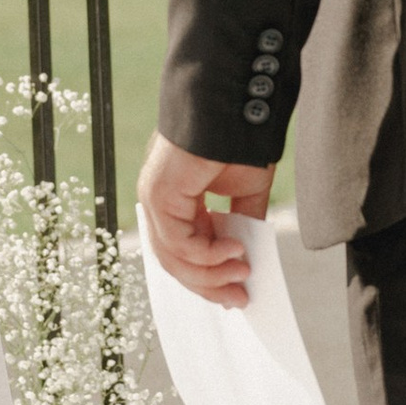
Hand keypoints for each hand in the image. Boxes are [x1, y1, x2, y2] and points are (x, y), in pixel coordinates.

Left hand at [136, 134, 270, 307]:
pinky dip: (209, 254)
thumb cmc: (239, 140)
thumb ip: (243, 226)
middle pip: (177, 262)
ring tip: (243, 272)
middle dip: (211, 285)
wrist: (235, 106)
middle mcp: (161, 203)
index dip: (210, 277)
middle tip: (240, 298)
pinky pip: (180, 243)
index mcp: (179, 201)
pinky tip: (235, 250)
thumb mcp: (246, 194)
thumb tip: (249, 261)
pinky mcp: (159, 195)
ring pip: (174, 258)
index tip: (238, 293)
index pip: (185, 252)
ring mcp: (156, 199)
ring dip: (212, 274)